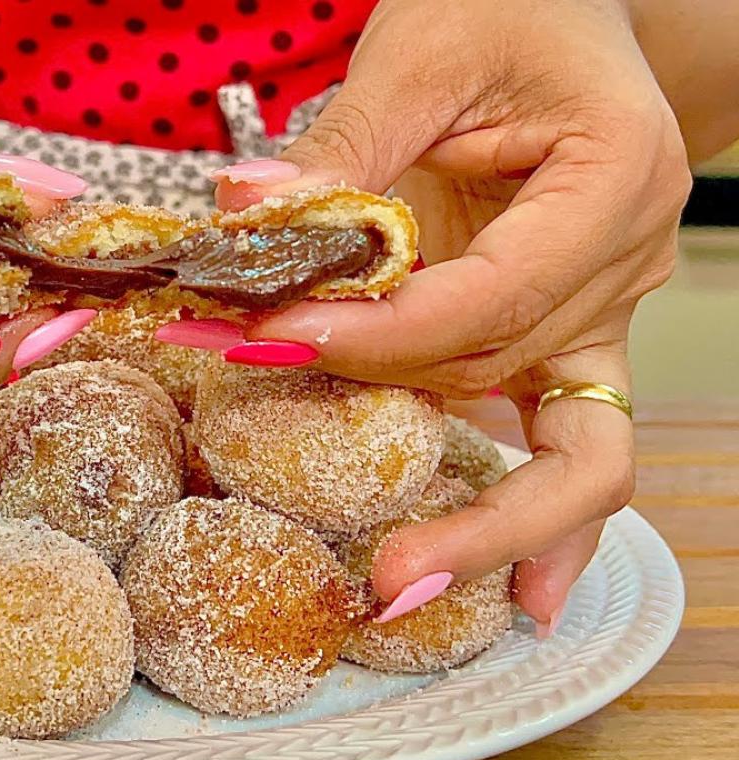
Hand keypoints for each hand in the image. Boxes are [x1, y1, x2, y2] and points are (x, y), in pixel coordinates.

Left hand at [195, 0, 688, 628]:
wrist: (562, 15)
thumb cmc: (508, 10)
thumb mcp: (420, 51)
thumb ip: (339, 144)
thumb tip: (242, 216)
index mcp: (612, 177)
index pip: (497, 292)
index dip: (389, 336)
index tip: (289, 343)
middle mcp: (624, 258)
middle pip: (514, 373)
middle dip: (417, 447)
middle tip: (370, 558)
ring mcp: (603, 308)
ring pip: (564, 437)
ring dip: (489, 515)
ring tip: (416, 587)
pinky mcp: (564, 335)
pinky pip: (577, 440)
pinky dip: (552, 517)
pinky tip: (532, 594)